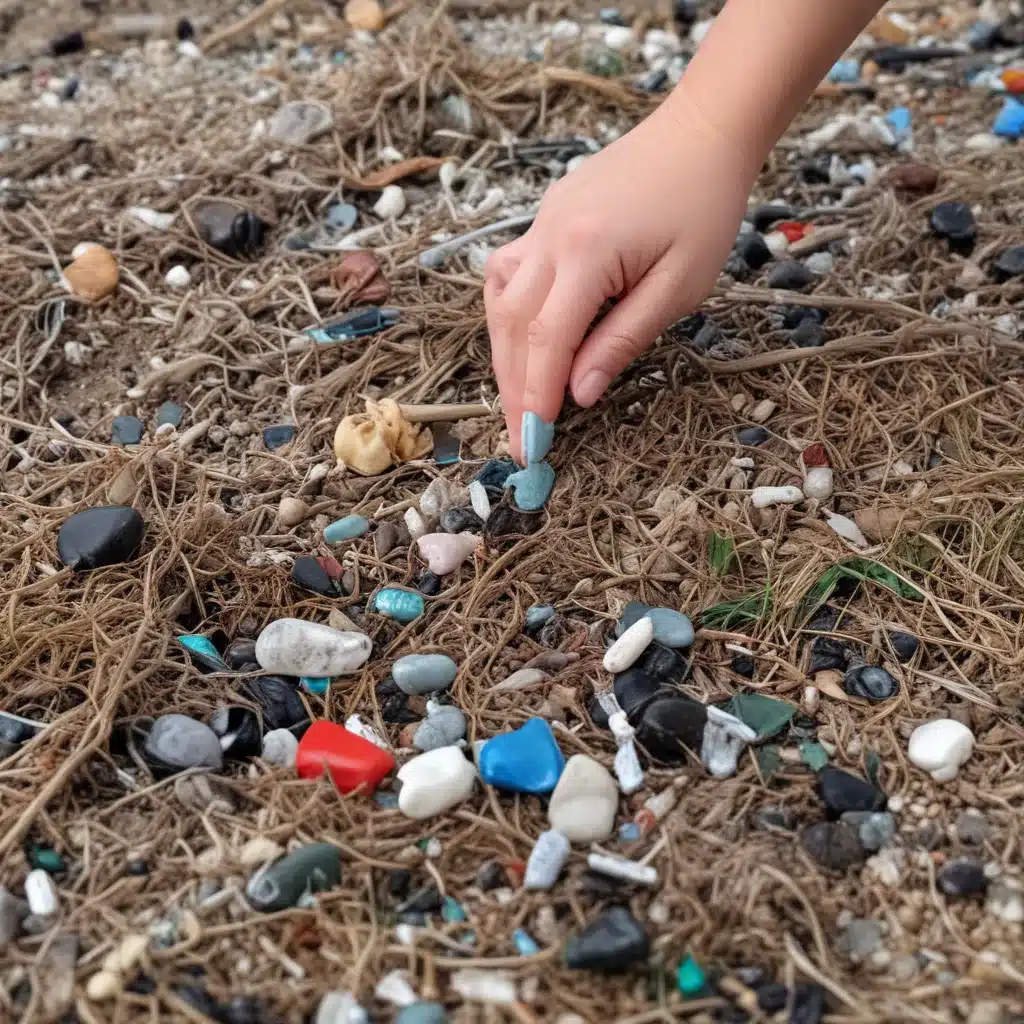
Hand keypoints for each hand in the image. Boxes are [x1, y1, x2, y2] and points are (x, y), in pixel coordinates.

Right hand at [485, 88, 757, 460]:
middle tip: (520, 443)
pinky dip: (507, 315)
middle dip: (514, 391)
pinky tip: (520, 340)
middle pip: (512, 326)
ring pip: (500, 301)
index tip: (532, 445)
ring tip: (520, 402)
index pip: (546, 341)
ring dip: (504, 357)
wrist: (700, 132)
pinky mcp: (544, 219)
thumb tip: (580, 394)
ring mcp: (541, 224)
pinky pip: (508, 274)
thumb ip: (623, 341)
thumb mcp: (679, 286)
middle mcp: (550, 237)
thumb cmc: (704, 208)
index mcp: (586, 252)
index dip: (536, 398)